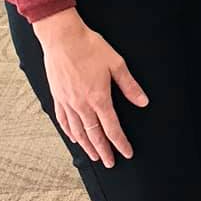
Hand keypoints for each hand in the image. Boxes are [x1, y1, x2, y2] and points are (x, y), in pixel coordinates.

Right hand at [35, 8, 148, 165]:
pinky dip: (69, 132)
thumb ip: (129, 86)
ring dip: (87, 146)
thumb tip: (143, 102)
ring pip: (78, 131)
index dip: (120, 143)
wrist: (62, 37)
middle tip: (109, 163)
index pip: (112, 128)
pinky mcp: (57, 96)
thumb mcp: (116, 64)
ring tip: (94, 155)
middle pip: (94, 135)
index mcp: (99, 98)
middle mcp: (81, 104)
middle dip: (103, 151)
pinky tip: (74, 138)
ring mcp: (67, 101)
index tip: (127, 153)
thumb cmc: (90, 47)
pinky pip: (63, 120)